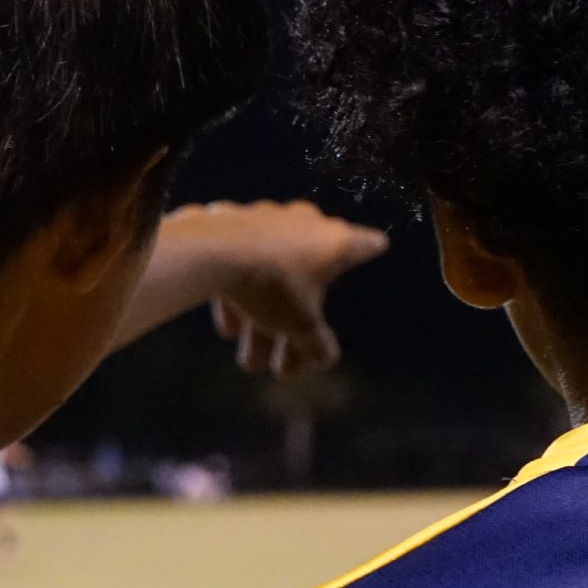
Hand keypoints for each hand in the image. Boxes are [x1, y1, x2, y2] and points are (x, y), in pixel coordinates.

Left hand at [168, 200, 387, 376]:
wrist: (210, 252)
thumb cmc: (271, 286)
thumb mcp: (301, 325)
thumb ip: (318, 345)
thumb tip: (327, 360)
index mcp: (334, 241)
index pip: (367, 245)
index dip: (371, 250)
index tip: (377, 247)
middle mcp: (305, 222)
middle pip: (310, 278)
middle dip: (295, 326)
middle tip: (283, 368)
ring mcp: (266, 218)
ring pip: (271, 275)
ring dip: (262, 322)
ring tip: (249, 363)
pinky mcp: (231, 223)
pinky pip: (241, 265)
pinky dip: (239, 295)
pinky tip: (228, 329)